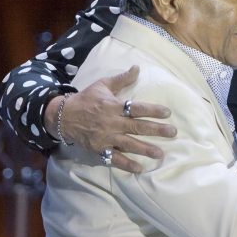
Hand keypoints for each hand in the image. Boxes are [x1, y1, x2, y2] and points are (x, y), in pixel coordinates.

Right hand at [44, 65, 176, 172]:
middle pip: (137, 127)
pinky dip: (127, 164)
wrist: (63, 117)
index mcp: (113, 106)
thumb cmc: (86, 99)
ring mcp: (106, 137)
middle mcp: (111, 122)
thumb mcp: (102, 85)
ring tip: (161, 154)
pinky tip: (140, 169)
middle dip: (156, 130)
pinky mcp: (99, 149)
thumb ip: (122, 79)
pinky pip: (114, 158)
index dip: (152, 110)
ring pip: (129, 144)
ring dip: (145, 149)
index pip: (136, 108)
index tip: (167, 113)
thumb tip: (137, 67)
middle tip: (173, 132)